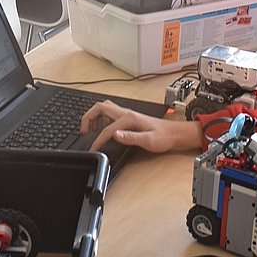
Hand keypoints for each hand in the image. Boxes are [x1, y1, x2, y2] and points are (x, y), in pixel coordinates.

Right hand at [79, 99, 201, 152]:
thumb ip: (131, 137)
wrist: (173, 134)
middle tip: (83, 130)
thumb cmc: (163, 138)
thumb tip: (115, 135)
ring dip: (94, 115)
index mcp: (129, 118)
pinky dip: (101, 117)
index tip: (93, 149)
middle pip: (100, 107)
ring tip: (90, 129)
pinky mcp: (128, 117)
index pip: (107, 129)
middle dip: (88, 117)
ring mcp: (127, 113)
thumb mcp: (148, 141)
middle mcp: (126, 113)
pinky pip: (109, 112)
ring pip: (104, 107)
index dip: (97, 140)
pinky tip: (104, 127)